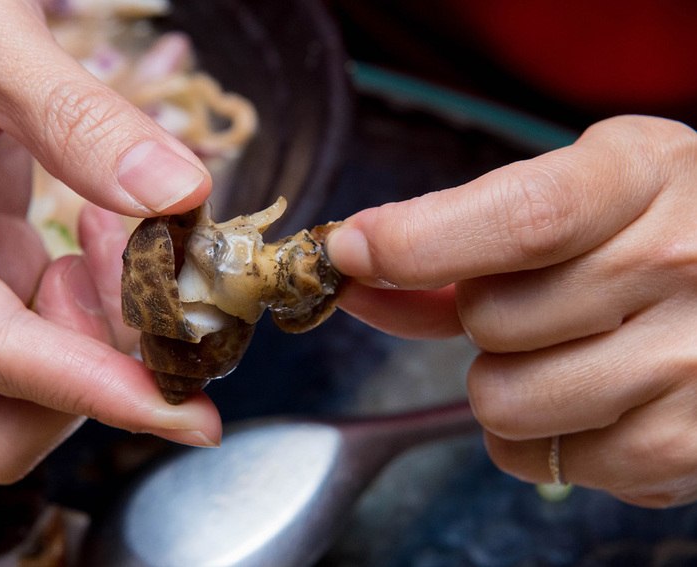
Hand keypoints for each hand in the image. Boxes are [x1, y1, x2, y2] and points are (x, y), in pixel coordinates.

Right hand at [0, 0, 220, 483]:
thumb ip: (77, 118)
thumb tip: (180, 195)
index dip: (102, 391)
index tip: (189, 414)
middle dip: (89, 384)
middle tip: (141, 297)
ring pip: (20, 384)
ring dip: (97, 337)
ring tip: (120, 233)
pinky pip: (36, 328)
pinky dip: (92, 303)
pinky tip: (105, 230)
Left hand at [326, 115, 696, 506]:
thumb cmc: (656, 233)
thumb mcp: (581, 194)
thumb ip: (464, 235)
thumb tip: (358, 271)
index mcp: (644, 178)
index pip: (523, 220)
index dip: (417, 241)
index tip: (351, 249)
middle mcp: (679, 266)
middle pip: (490, 319)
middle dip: (478, 317)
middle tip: (535, 301)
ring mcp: (689, 363)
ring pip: (502, 401)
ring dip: (504, 382)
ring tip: (564, 351)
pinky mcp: (684, 446)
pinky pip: (540, 460)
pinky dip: (540, 437)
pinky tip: (591, 396)